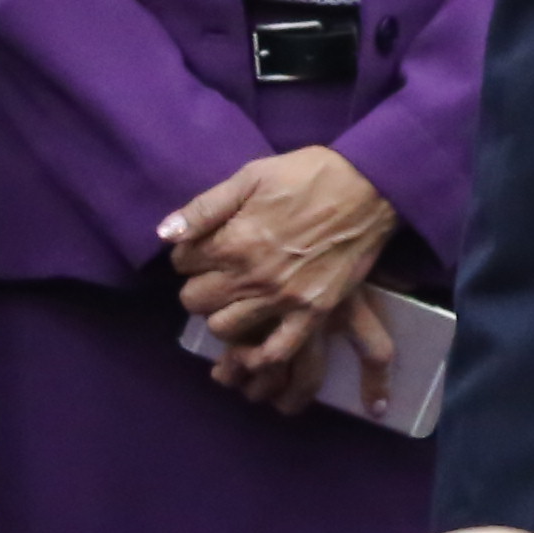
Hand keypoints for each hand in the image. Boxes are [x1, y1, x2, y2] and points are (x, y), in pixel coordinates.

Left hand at [160, 149, 395, 406]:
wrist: (369, 188)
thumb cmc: (308, 175)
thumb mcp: (251, 175)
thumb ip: (205, 207)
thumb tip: (164, 235)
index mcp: (234, 239)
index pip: (181, 261)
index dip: (189, 252)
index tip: (207, 244)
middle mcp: (253, 275)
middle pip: (194, 300)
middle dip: (199, 285)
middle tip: (218, 273)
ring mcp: (283, 299)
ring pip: (223, 328)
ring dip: (221, 316)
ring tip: (235, 300)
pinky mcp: (312, 313)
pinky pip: (276, 351)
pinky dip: (257, 357)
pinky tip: (251, 345)